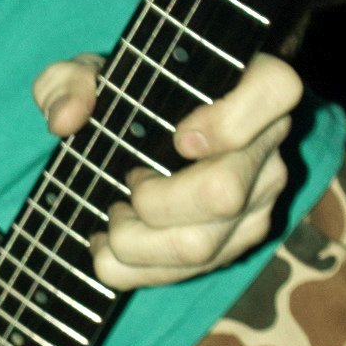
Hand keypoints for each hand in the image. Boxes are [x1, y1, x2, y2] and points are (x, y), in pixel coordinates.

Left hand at [32, 47, 299, 290]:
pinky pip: (192, 273)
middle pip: (224, 192)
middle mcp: (269, 144)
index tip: (180, 138)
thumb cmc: (128, 92)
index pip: (278, 90)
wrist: (141, 131)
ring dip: (137, 242)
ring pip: (203, 245)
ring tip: (114, 217)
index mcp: (252, 82)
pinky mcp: (239, 240)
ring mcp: (261, 199)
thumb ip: (69, 81)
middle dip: (153, 202)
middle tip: (128, 183)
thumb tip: (67, 119)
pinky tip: (110, 248)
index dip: (232, 120)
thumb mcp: (92, 72)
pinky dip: (137, 269)